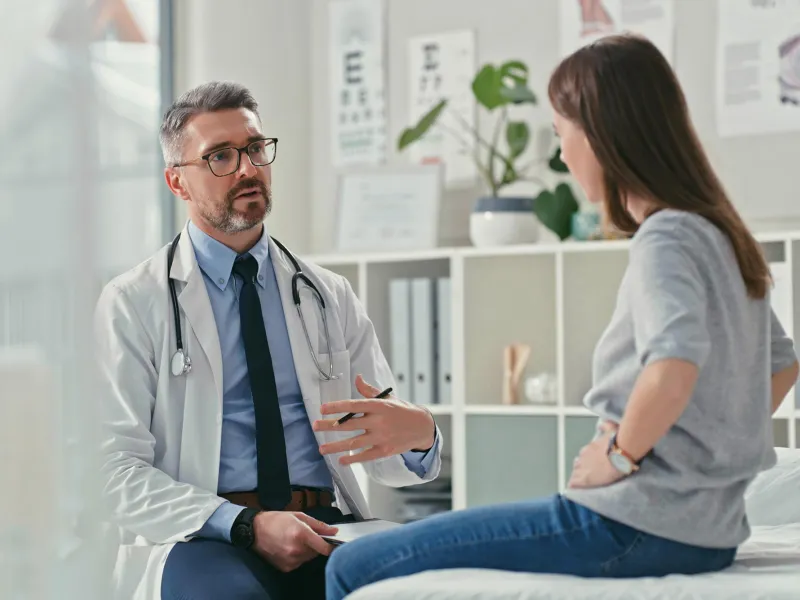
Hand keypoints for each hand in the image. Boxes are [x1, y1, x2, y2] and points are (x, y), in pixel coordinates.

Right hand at [251, 511, 337, 571]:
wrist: (254, 531)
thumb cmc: (276, 520)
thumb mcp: (299, 516)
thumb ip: (318, 525)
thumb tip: (334, 531)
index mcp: (301, 534)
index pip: (324, 547)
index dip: (331, 546)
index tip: (333, 543)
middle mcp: (296, 550)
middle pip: (317, 552)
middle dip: (315, 544)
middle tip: (305, 535)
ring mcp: (290, 560)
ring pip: (308, 558)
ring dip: (306, 551)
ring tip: (294, 540)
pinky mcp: (285, 567)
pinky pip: (299, 563)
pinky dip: (297, 556)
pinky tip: (288, 547)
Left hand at [313, 375, 435, 465]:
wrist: (422, 427)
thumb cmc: (401, 410)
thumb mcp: (387, 398)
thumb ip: (370, 391)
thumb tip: (357, 378)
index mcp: (379, 406)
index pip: (354, 405)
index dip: (337, 407)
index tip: (322, 408)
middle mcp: (379, 421)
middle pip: (349, 424)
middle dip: (329, 425)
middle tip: (315, 426)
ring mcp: (382, 437)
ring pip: (354, 442)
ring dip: (335, 446)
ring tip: (321, 448)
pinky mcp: (385, 450)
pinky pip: (365, 456)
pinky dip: (352, 459)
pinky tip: (340, 460)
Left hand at [567, 429, 624, 488]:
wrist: (621, 454)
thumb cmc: (618, 442)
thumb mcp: (612, 431)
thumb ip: (606, 427)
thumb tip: (602, 424)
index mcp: (589, 448)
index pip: (584, 456)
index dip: (588, 462)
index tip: (593, 466)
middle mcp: (583, 457)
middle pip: (578, 465)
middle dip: (583, 470)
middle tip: (592, 476)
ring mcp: (582, 468)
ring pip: (575, 474)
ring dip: (579, 478)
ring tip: (585, 484)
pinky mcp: (584, 479)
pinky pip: (573, 484)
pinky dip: (574, 487)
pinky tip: (573, 491)